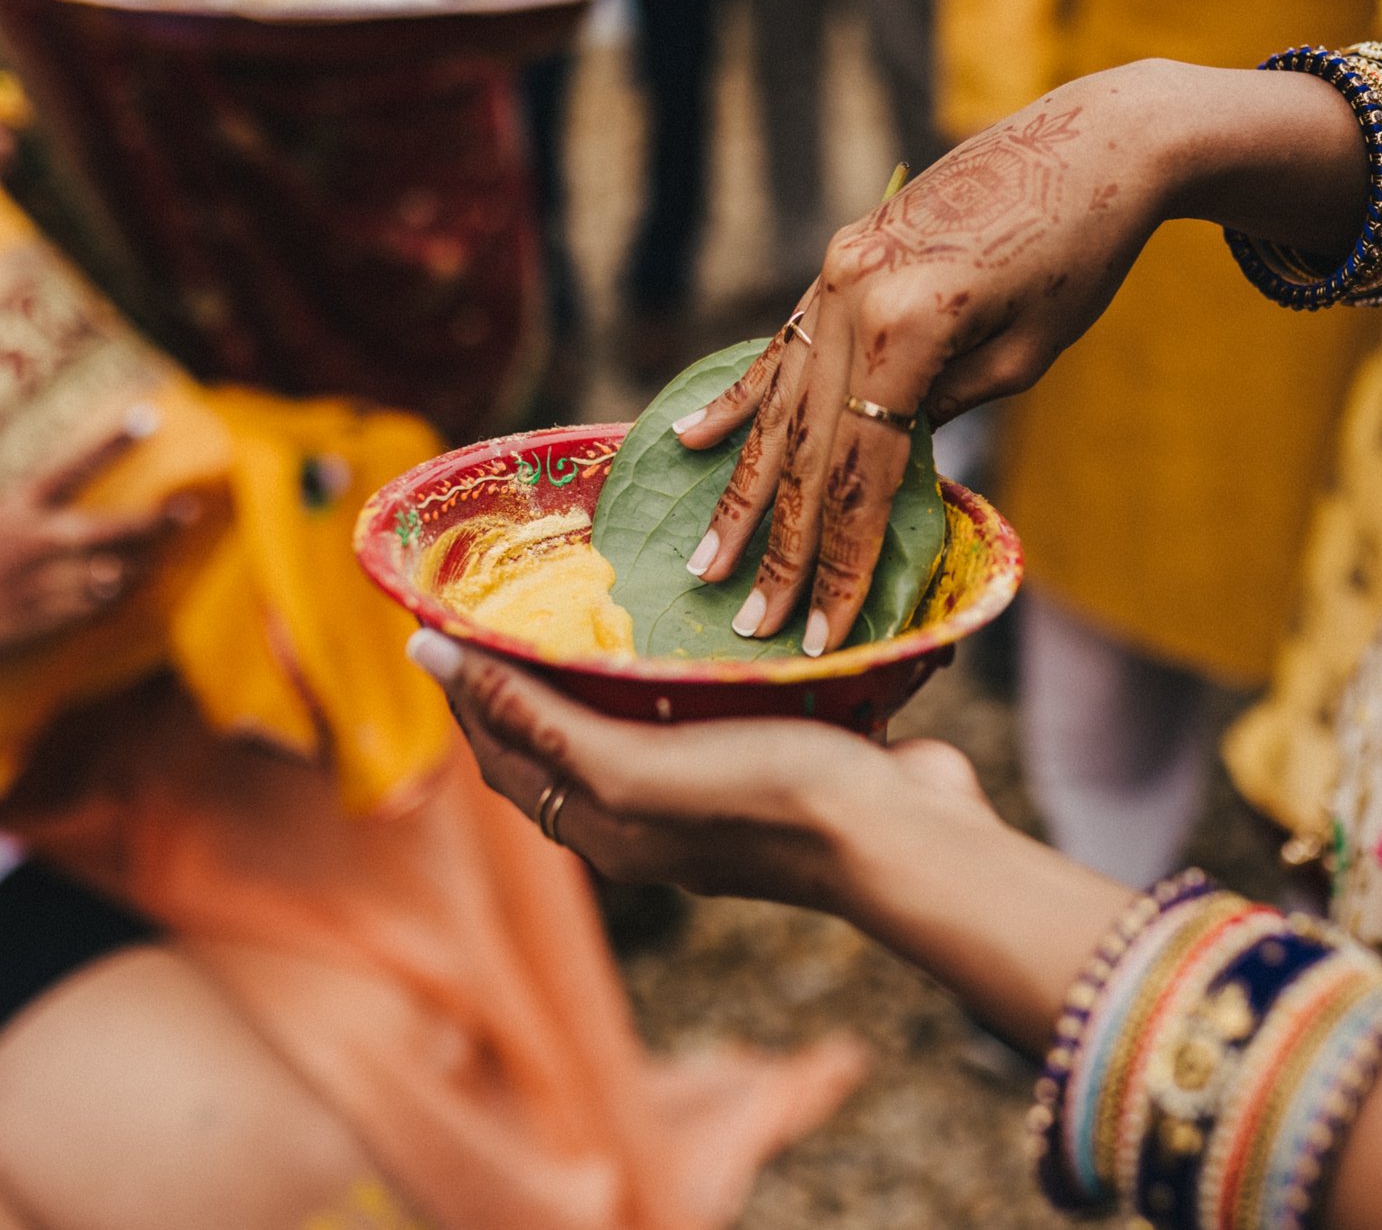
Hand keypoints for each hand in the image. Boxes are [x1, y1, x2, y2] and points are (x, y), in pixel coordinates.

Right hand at [0, 406, 191, 655]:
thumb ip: (23, 490)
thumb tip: (43, 470)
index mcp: (16, 507)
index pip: (72, 465)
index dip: (112, 441)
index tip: (149, 416)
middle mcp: (36, 543)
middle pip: (113, 528)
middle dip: (157, 520)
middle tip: (191, 510)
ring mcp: (43, 582)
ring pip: (115, 572)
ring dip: (140, 566)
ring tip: (155, 558)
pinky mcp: (45, 618)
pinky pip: (99, 607)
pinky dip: (116, 598)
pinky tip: (126, 589)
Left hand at [408, 629, 995, 908]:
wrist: (900, 835)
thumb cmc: (766, 800)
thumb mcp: (634, 764)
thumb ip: (538, 715)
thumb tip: (433, 655)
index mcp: (604, 829)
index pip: (502, 753)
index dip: (466, 688)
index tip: (443, 611)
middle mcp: (649, 817)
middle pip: (560, 741)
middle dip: (525, 675)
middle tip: (510, 594)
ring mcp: (712, 794)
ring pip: (634, 723)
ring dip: (604, 668)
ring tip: (593, 596)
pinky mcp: (771, 761)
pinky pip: (702, 711)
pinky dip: (677, 670)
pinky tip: (692, 626)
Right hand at [672, 63, 1183, 654]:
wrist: (1094, 139)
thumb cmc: (1080, 255)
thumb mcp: (1024, 356)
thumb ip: (941, 412)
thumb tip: (878, 471)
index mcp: (910, 323)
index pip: (860, 473)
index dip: (841, 561)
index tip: (822, 632)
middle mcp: (854, 295)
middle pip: (807, 449)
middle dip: (782, 548)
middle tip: (751, 627)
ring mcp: (837, 271)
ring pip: (780, 404)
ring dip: (742, 491)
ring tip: (706, 561)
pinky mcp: (841, 256)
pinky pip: (780, 344)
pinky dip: (736, 398)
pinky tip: (687, 442)